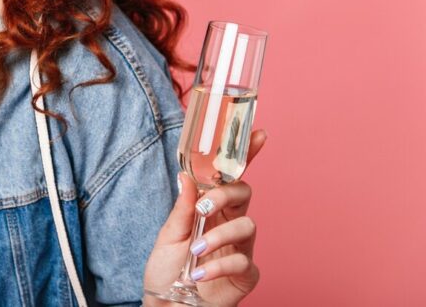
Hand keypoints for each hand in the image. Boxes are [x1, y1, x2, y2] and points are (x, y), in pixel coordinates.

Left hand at [143, 130, 266, 306]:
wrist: (167, 304)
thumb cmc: (167, 270)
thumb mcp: (168, 234)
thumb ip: (182, 207)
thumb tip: (187, 175)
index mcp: (209, 208)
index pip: (231, 177)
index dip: (246, 156)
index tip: (258, 135)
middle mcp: (228, 223)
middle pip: (245, 193)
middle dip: (226, 196)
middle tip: (203, 208)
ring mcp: (240, 248)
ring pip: (248, 225)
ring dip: (219, 235)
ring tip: (196, 250)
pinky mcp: (246, 273)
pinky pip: (244, 260)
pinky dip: (220, 265)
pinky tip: (201, 274)